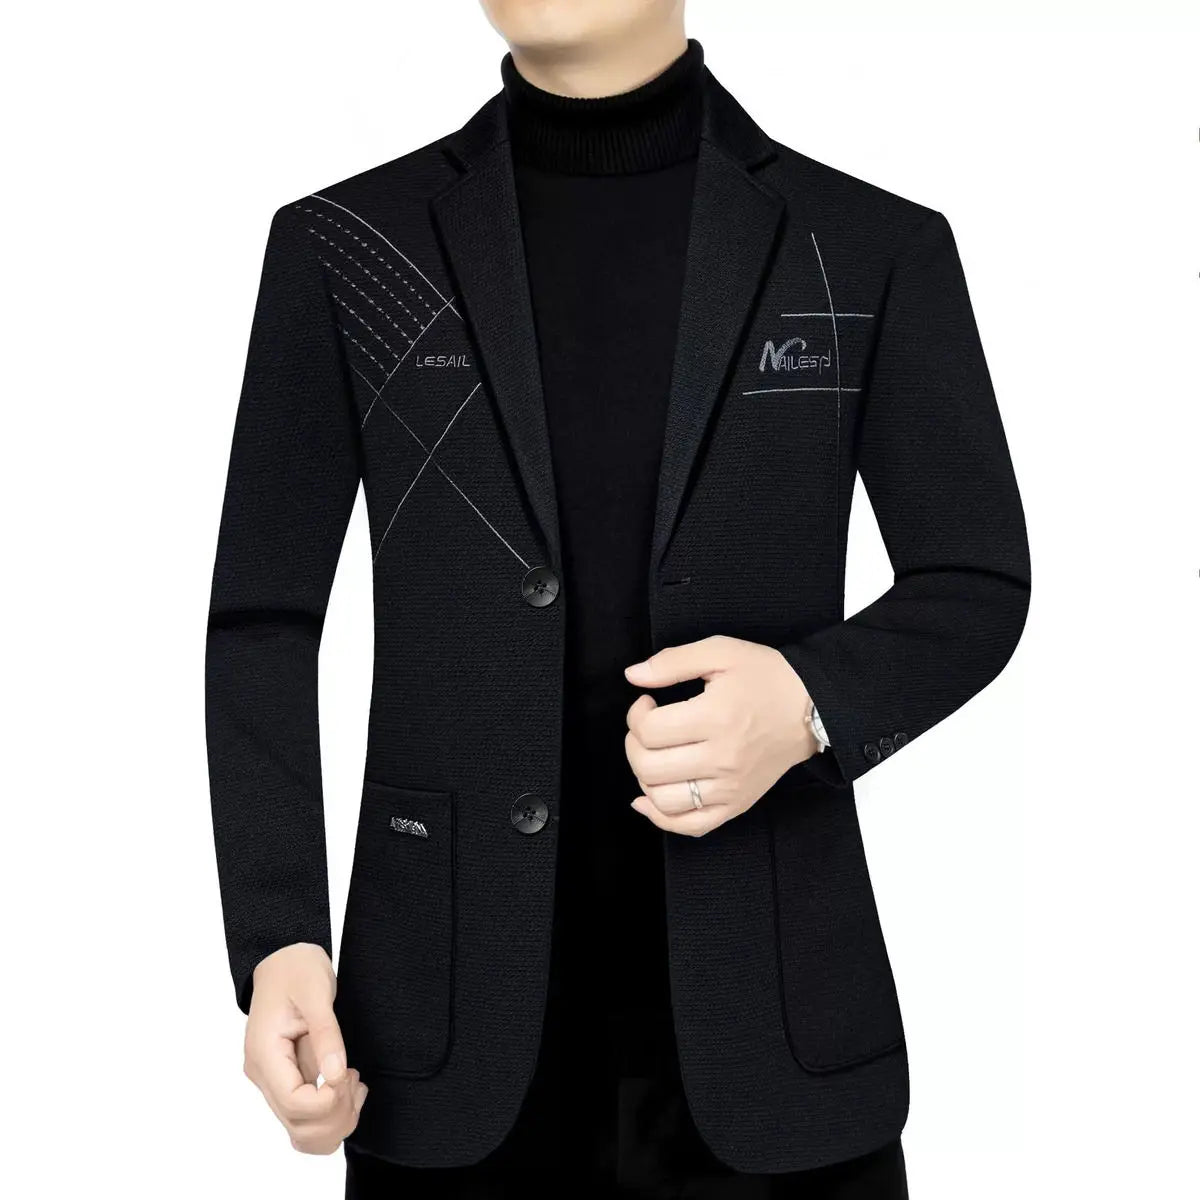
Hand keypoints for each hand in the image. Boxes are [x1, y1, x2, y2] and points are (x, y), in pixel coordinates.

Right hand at [243, 943, 366, 1153]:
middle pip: (299, 1126)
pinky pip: (307, 1117)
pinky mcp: (287, 1081)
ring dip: (336, 1120)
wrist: (283, 960)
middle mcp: (264, 1076)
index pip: (294, 1104)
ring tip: (354, 1083)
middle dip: (337, 1113)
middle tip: (356, 1078)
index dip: (329, 1101)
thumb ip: (326, 1034)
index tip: (349, 1073)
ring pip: (302, 1131)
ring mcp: (273, 1081)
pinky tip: (349, 1086)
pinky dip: (332, 1114)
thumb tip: (335, 1076)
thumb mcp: (316, 992)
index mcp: (264, 1054)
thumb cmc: (297, 969)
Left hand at [623, 635, 816, 836]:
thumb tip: (632, 676)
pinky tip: (648, 799)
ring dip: (644, 777)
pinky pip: (690, 826)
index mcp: (716, 717)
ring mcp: (730, 787)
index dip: (636, 715)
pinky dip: (661, 817)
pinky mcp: (737, 804)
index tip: (648, 703)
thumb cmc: (766, 677)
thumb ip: (672, 662)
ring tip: (655, 755)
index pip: (649, 731)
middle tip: (647, 727)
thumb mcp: (721, 652)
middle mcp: (722, 759)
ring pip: (663, 800)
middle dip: (634, 744)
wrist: (812, 708)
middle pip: (650, 767)